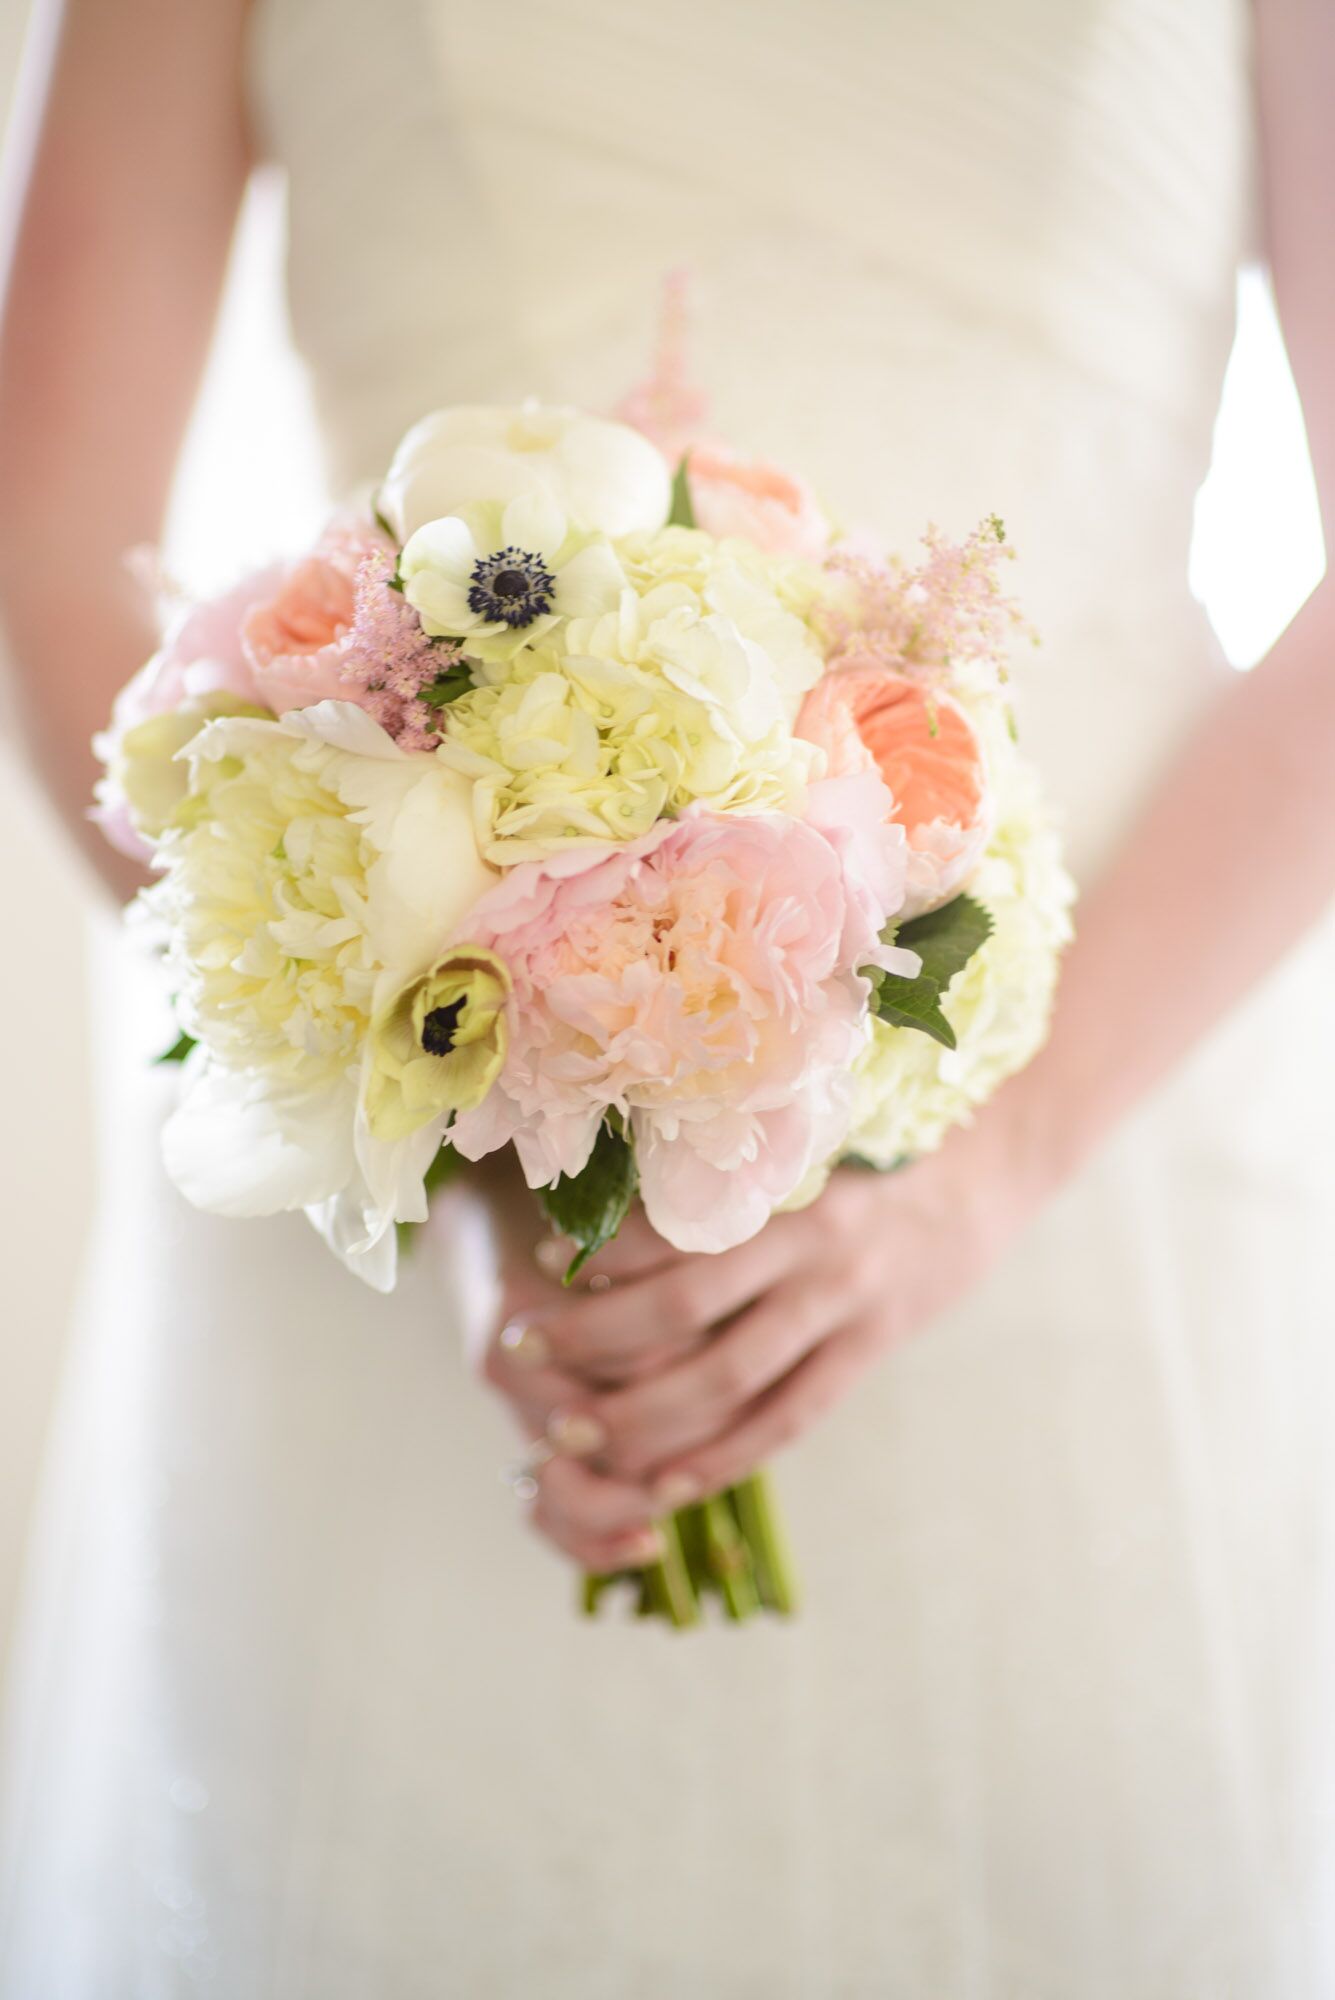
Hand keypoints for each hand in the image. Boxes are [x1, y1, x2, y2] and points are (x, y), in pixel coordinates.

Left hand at [482, 1103, 1048, 1572]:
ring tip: (572, 1428)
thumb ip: (724, 1178)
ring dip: (643, 1412)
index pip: (678, 1225)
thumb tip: (611, 1205)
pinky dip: (721, 1456)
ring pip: (730, 1379)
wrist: (983, 1178)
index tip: (539, 1260)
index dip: (603, 1251)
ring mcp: (843, 1309)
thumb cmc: (870, 1152)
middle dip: (595, 1337)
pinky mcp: (866, 1355)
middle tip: (525, 1350)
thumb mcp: (800, 1144)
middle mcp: (812, 1249)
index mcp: (786, 1185)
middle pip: (685, 1307)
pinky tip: (665, 1481)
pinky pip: (785, 1420)